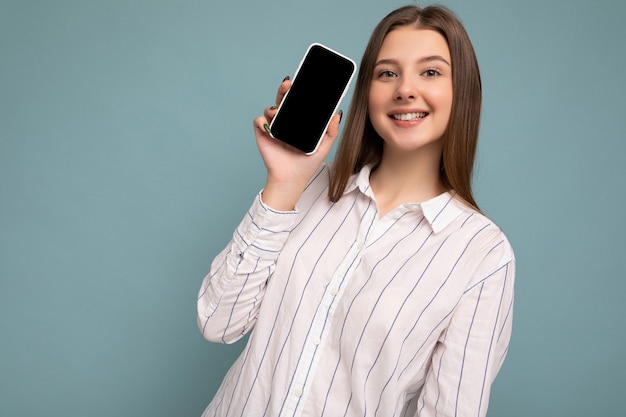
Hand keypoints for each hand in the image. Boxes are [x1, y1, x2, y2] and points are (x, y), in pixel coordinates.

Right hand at [252, 77, 341, 210]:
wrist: (292, 180)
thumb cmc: (306, 164)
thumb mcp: (323, 147)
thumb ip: (331, 132)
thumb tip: (337, 114)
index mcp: (298, 122)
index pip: (298, 102)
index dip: (299, 91)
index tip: (304, 81)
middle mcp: (285, 122)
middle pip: (283, 100)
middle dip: (284, 89)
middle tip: (289, 84)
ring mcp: (273, 127)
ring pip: (270, 108)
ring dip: (274, 106)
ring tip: (279, 111)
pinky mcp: (263, 135)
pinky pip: (259, 121)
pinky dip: (262, 121)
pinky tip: (270, 126)